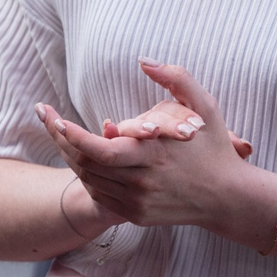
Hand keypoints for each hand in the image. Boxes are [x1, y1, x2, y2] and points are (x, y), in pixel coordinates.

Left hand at [40, 59, 262, 232]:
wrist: (230, 199)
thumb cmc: (215, 148)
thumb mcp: (205, 107)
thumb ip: (177, 79)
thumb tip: (145, 60)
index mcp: (154, 156)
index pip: (101, 150)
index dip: (73, 136)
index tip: (55, 118)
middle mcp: (142, 183)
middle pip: (86, 164)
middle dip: (61, 140)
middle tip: (47, 118)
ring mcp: (138, 203)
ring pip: (89, 180)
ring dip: (71, 157)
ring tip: (59, 134)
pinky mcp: (136, 216)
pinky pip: (100, 195)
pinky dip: (88, 177)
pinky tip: (81, 158)